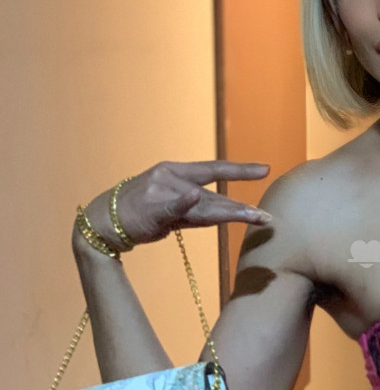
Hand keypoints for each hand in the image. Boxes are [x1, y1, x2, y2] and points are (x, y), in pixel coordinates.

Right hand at [85, 161, 271, 249]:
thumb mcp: (171, 208)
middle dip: (240, 207)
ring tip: (255, 217)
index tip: (265, 169)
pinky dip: (182, 202)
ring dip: (230, 212)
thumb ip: (197, 209)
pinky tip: (194, 195)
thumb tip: (228, 212)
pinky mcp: (151, 208)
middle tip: (266, 216)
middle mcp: (170, 177)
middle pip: (213, 195)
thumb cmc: (140, 213)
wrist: (104, 221)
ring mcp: (160, 191)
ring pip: (202, 206)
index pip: (213, 169)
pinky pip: (171, 206)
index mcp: (175, 172)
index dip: (239, 170)